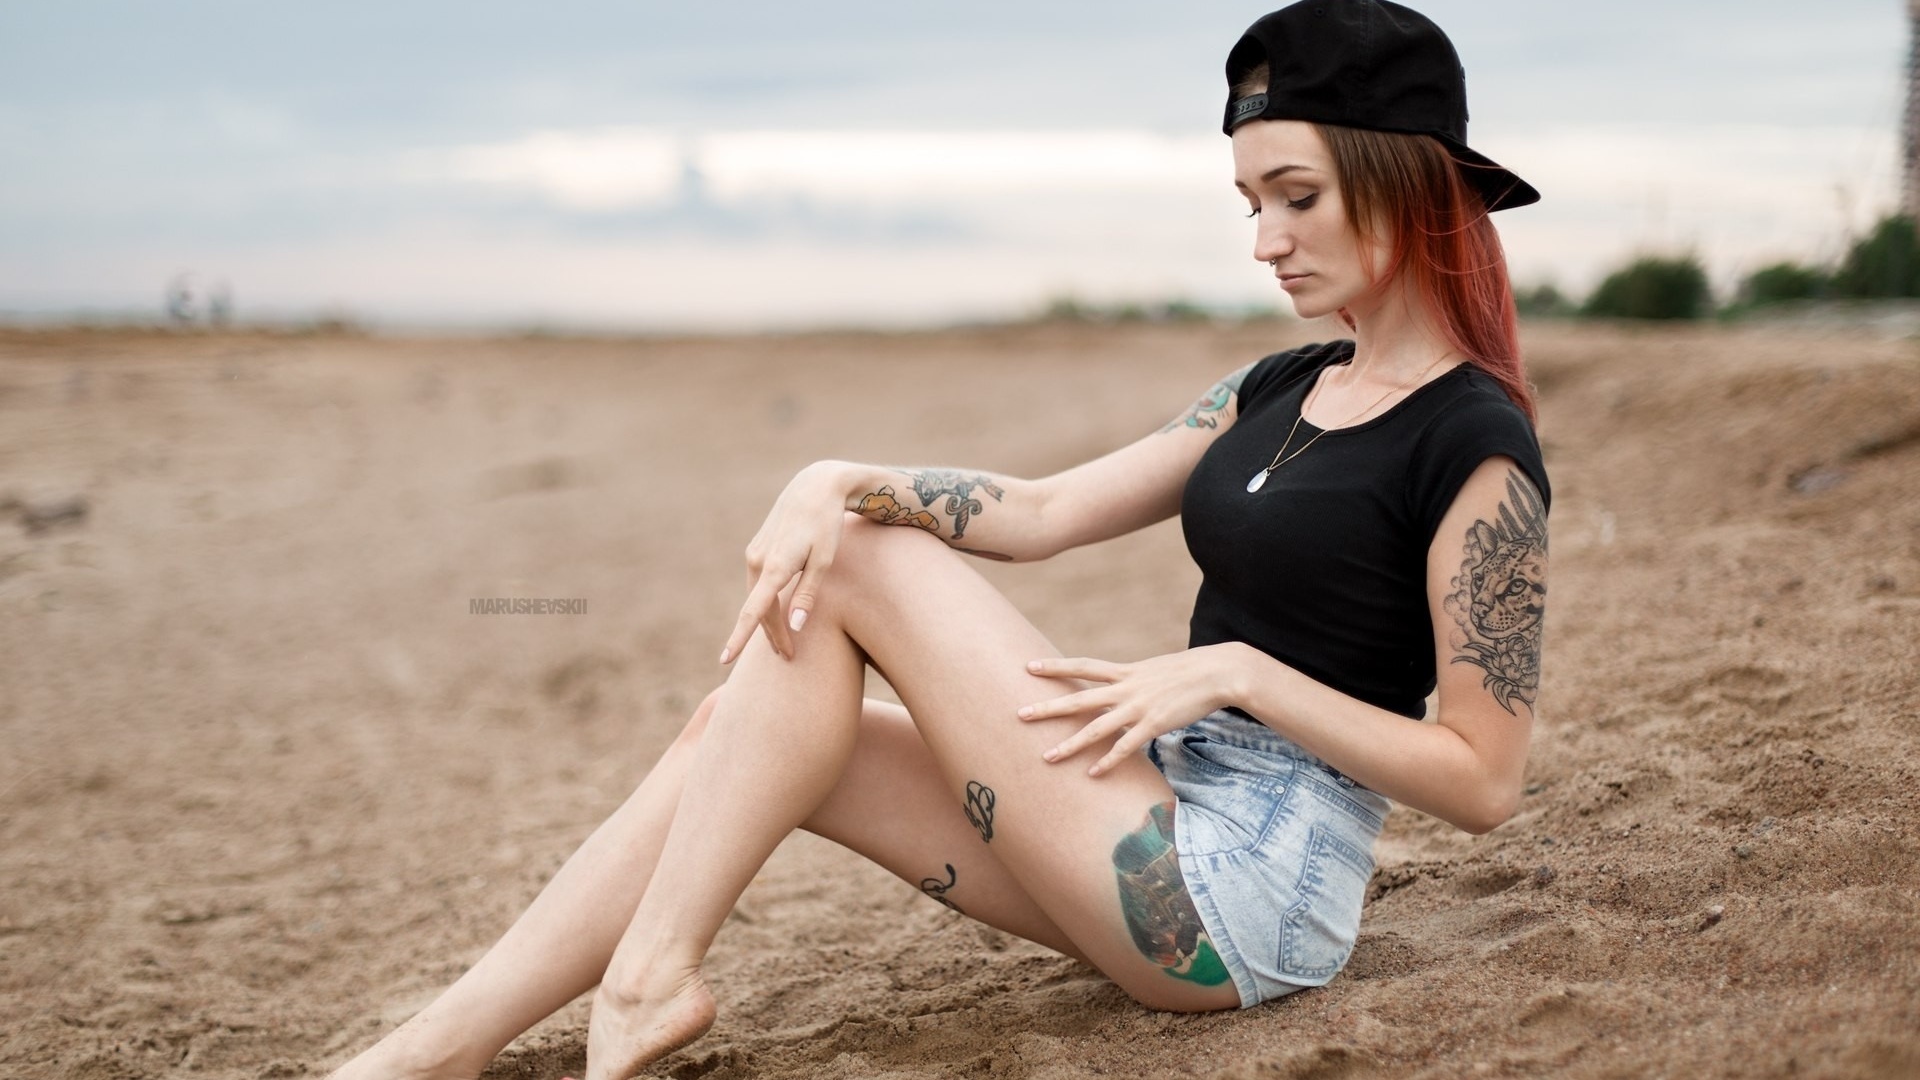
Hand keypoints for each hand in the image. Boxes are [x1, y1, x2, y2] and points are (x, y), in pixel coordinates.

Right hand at [719, 461, 850, 663]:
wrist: (815, 487)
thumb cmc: (826, 525)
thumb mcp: (824, 561)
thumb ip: (808, 594)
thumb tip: (796, 626)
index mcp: (776, 566)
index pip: (754, 610)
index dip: (739, 637)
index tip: (726, 660)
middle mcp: (758, 561)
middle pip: (760, 610)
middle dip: (772, 636)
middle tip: (789, 658)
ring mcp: (754, 554)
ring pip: (758, 598)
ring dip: (769, 621)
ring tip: (785, 644)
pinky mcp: (757, 549)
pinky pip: (758, 584)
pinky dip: (765, 603)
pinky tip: (774, 614)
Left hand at [1016, 644, 1248, 775]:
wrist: (1218, 672)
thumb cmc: (1188, 672)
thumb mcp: (1154, 669)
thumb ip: (1133, 679)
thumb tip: (1121, 685)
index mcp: (1125, 671)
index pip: (1083, 666)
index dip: (1055, 666)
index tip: (1029, 666)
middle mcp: (1126, 688)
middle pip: (1079, 699)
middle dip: (1048, 708)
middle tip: (1020, 714)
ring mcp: (1138, 707)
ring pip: (1096, 727)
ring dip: (1070, 744)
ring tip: (1047, 758)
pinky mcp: (1154, 724)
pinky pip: (1125, 747)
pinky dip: (1107, 761)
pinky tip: (1092, 774)